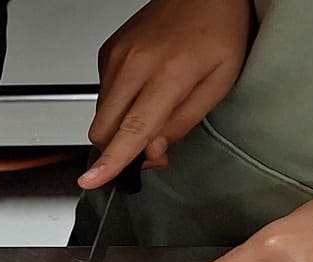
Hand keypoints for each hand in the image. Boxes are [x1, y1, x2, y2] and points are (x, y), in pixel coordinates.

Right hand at [79, 0, 250, 189]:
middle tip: (153, 147)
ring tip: (153, 110)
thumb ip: (185, 121)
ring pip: (101, 115)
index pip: (133, 129)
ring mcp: (116, 57)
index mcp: (169, 73)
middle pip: (105, 129)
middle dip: (120, 148)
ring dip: (121, 125)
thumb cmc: (219, 30)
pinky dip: (119, 104)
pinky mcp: (107, 54)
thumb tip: (154, 151)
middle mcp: (135, 64)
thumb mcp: (221, 81)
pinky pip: (102, 95)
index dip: (112, 160)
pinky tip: (145, 88)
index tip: (91, 179)